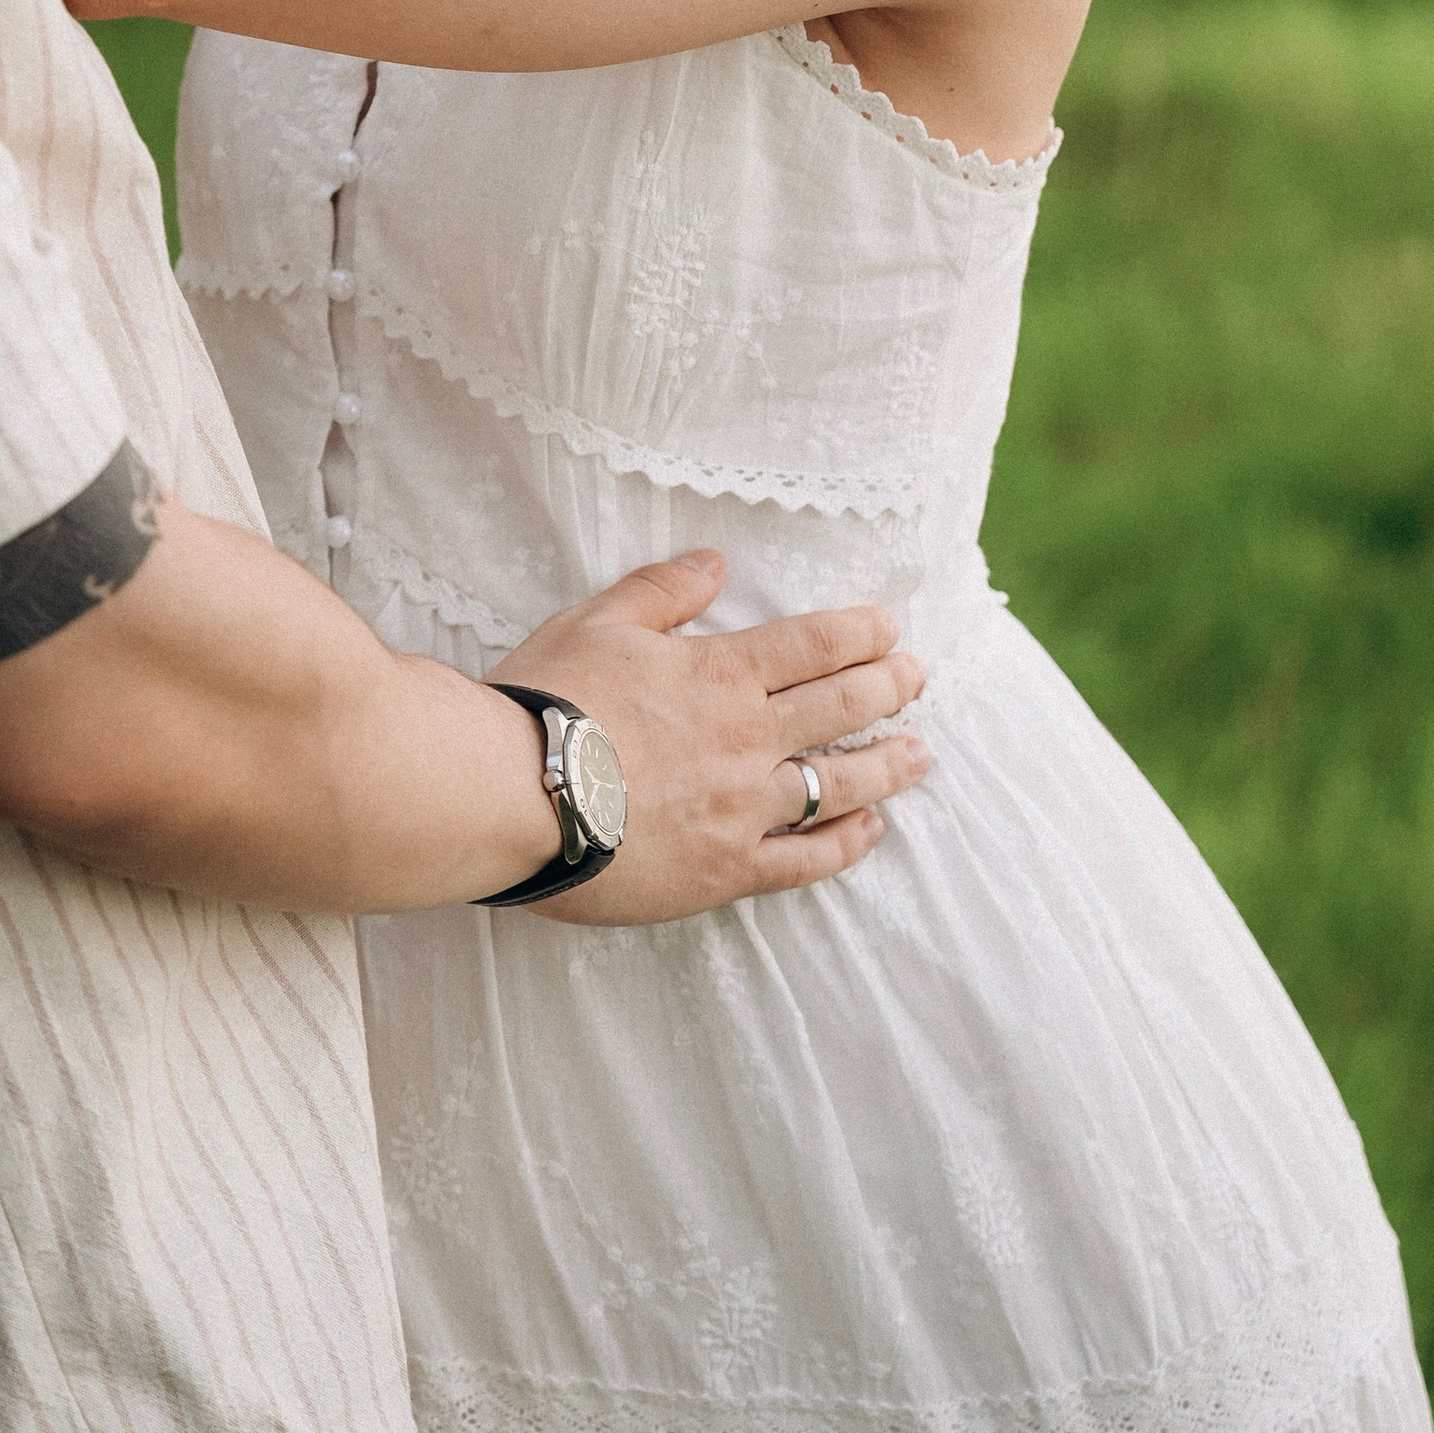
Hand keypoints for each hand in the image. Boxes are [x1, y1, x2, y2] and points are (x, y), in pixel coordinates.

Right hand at [495, 550, 927, 919]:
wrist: (513, 794)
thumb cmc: (547, 700)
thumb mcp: (598, 621)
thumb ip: (663, 591)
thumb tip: (713, 562)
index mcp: (721, 674)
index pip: (813, 645)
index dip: (859, 634)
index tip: (890, 629)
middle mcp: (747, 739)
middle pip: (841, 708)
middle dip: (890, 687)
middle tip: (919, 676)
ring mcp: (743, 809)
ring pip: (838, 784)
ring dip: (887, 764)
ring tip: (920, 754)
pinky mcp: (726, 869)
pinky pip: (805, 860)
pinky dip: (845, 844)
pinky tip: (870, 830)